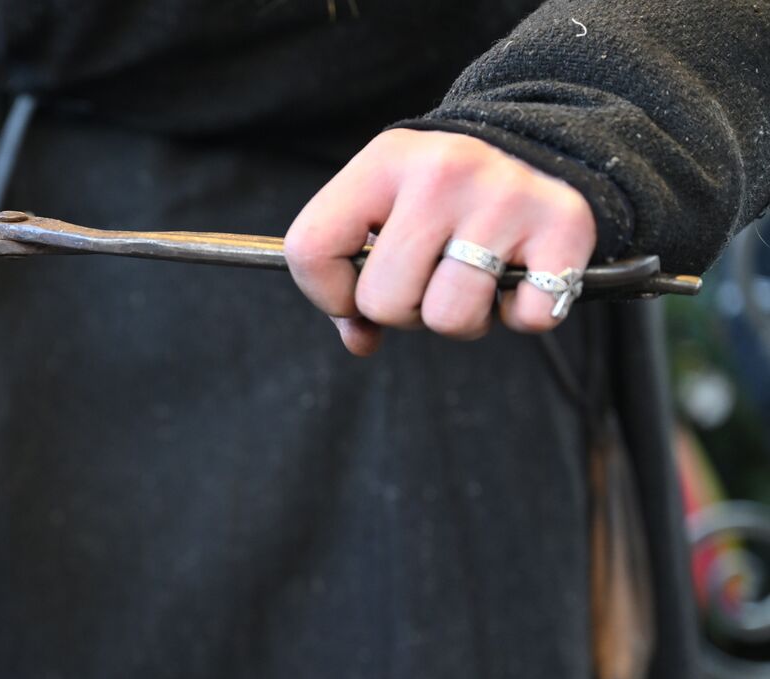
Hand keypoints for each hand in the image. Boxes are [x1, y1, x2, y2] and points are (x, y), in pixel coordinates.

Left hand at [284, 129, 596, 355]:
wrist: (547, 144)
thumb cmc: (447, 195)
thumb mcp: (388, 209)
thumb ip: (356, 275)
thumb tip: (360, 338)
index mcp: (384, 160)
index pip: (311, 249)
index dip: (327, 294)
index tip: (353, 292)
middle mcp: (443, 170)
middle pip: (384, 300)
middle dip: (405, 311)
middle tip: (433, 277)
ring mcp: (506, 196)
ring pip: (450, 318)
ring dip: (463, 318)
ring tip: (477, 276)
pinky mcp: (564, 225)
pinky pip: (526, 319)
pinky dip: (523, 315)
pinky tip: (524, 275)